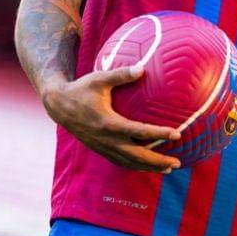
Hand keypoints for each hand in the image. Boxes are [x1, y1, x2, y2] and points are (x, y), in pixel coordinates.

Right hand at [42, 65, 181, 172]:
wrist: (59, 105)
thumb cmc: (81, 89)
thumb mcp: (99, 79)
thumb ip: (121, 74)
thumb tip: (142, 67)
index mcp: (109, 123)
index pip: (140, 131)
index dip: (159, 133)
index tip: (177, 133)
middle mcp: (106, 139)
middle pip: (137, 155)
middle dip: (158, 161)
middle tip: (177, 162)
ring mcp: (102, 147)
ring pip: (129, 162)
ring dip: (149, 167)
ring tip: (168, 167)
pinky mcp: (99, 149)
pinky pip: (120, 161)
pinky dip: (135, 165)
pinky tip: (146, 165)